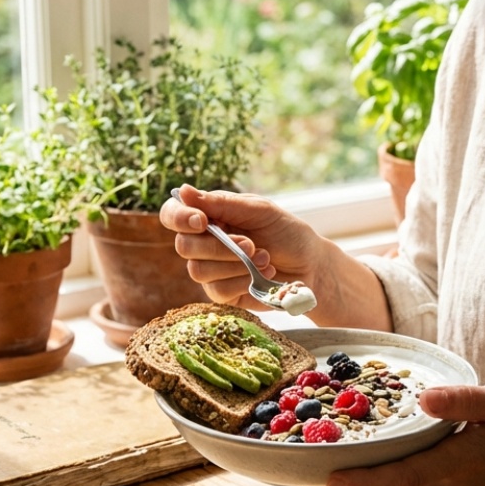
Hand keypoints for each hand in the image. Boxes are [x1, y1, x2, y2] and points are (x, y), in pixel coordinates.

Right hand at [159, 184, 325, 312]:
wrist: (311, 265)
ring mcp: (211, 270)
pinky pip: (216, 290)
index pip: (173, 214)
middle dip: (218, 246)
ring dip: (235, 264)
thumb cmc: (286, 232)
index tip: (201, 221)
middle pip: (184, 246)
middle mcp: (204, 243)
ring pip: (198, 270)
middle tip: (250, 244)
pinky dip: (241, 282)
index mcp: (209, 217)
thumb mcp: (259, 211)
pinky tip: (261, 276)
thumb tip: (182, 191)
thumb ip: (222, 203)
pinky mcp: (223, 294)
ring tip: (265, 258)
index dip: (179, 217)